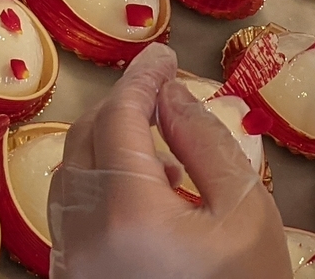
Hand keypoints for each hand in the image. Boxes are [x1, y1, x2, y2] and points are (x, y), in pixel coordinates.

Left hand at [47, 44, 291, 278]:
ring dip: (107, 142)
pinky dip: (99, 180)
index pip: (120, 119)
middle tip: (162, 89)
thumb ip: (205, 141)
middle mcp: (84, 236)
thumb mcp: (244, 208)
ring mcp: (70, 262)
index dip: (141, 78)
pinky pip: (70, 211)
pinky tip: (145, 187)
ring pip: (70, 175)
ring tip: (160, 141)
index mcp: (130, 214)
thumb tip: (171, 96)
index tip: (165, 56)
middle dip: (121, 105)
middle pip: (85, 141)